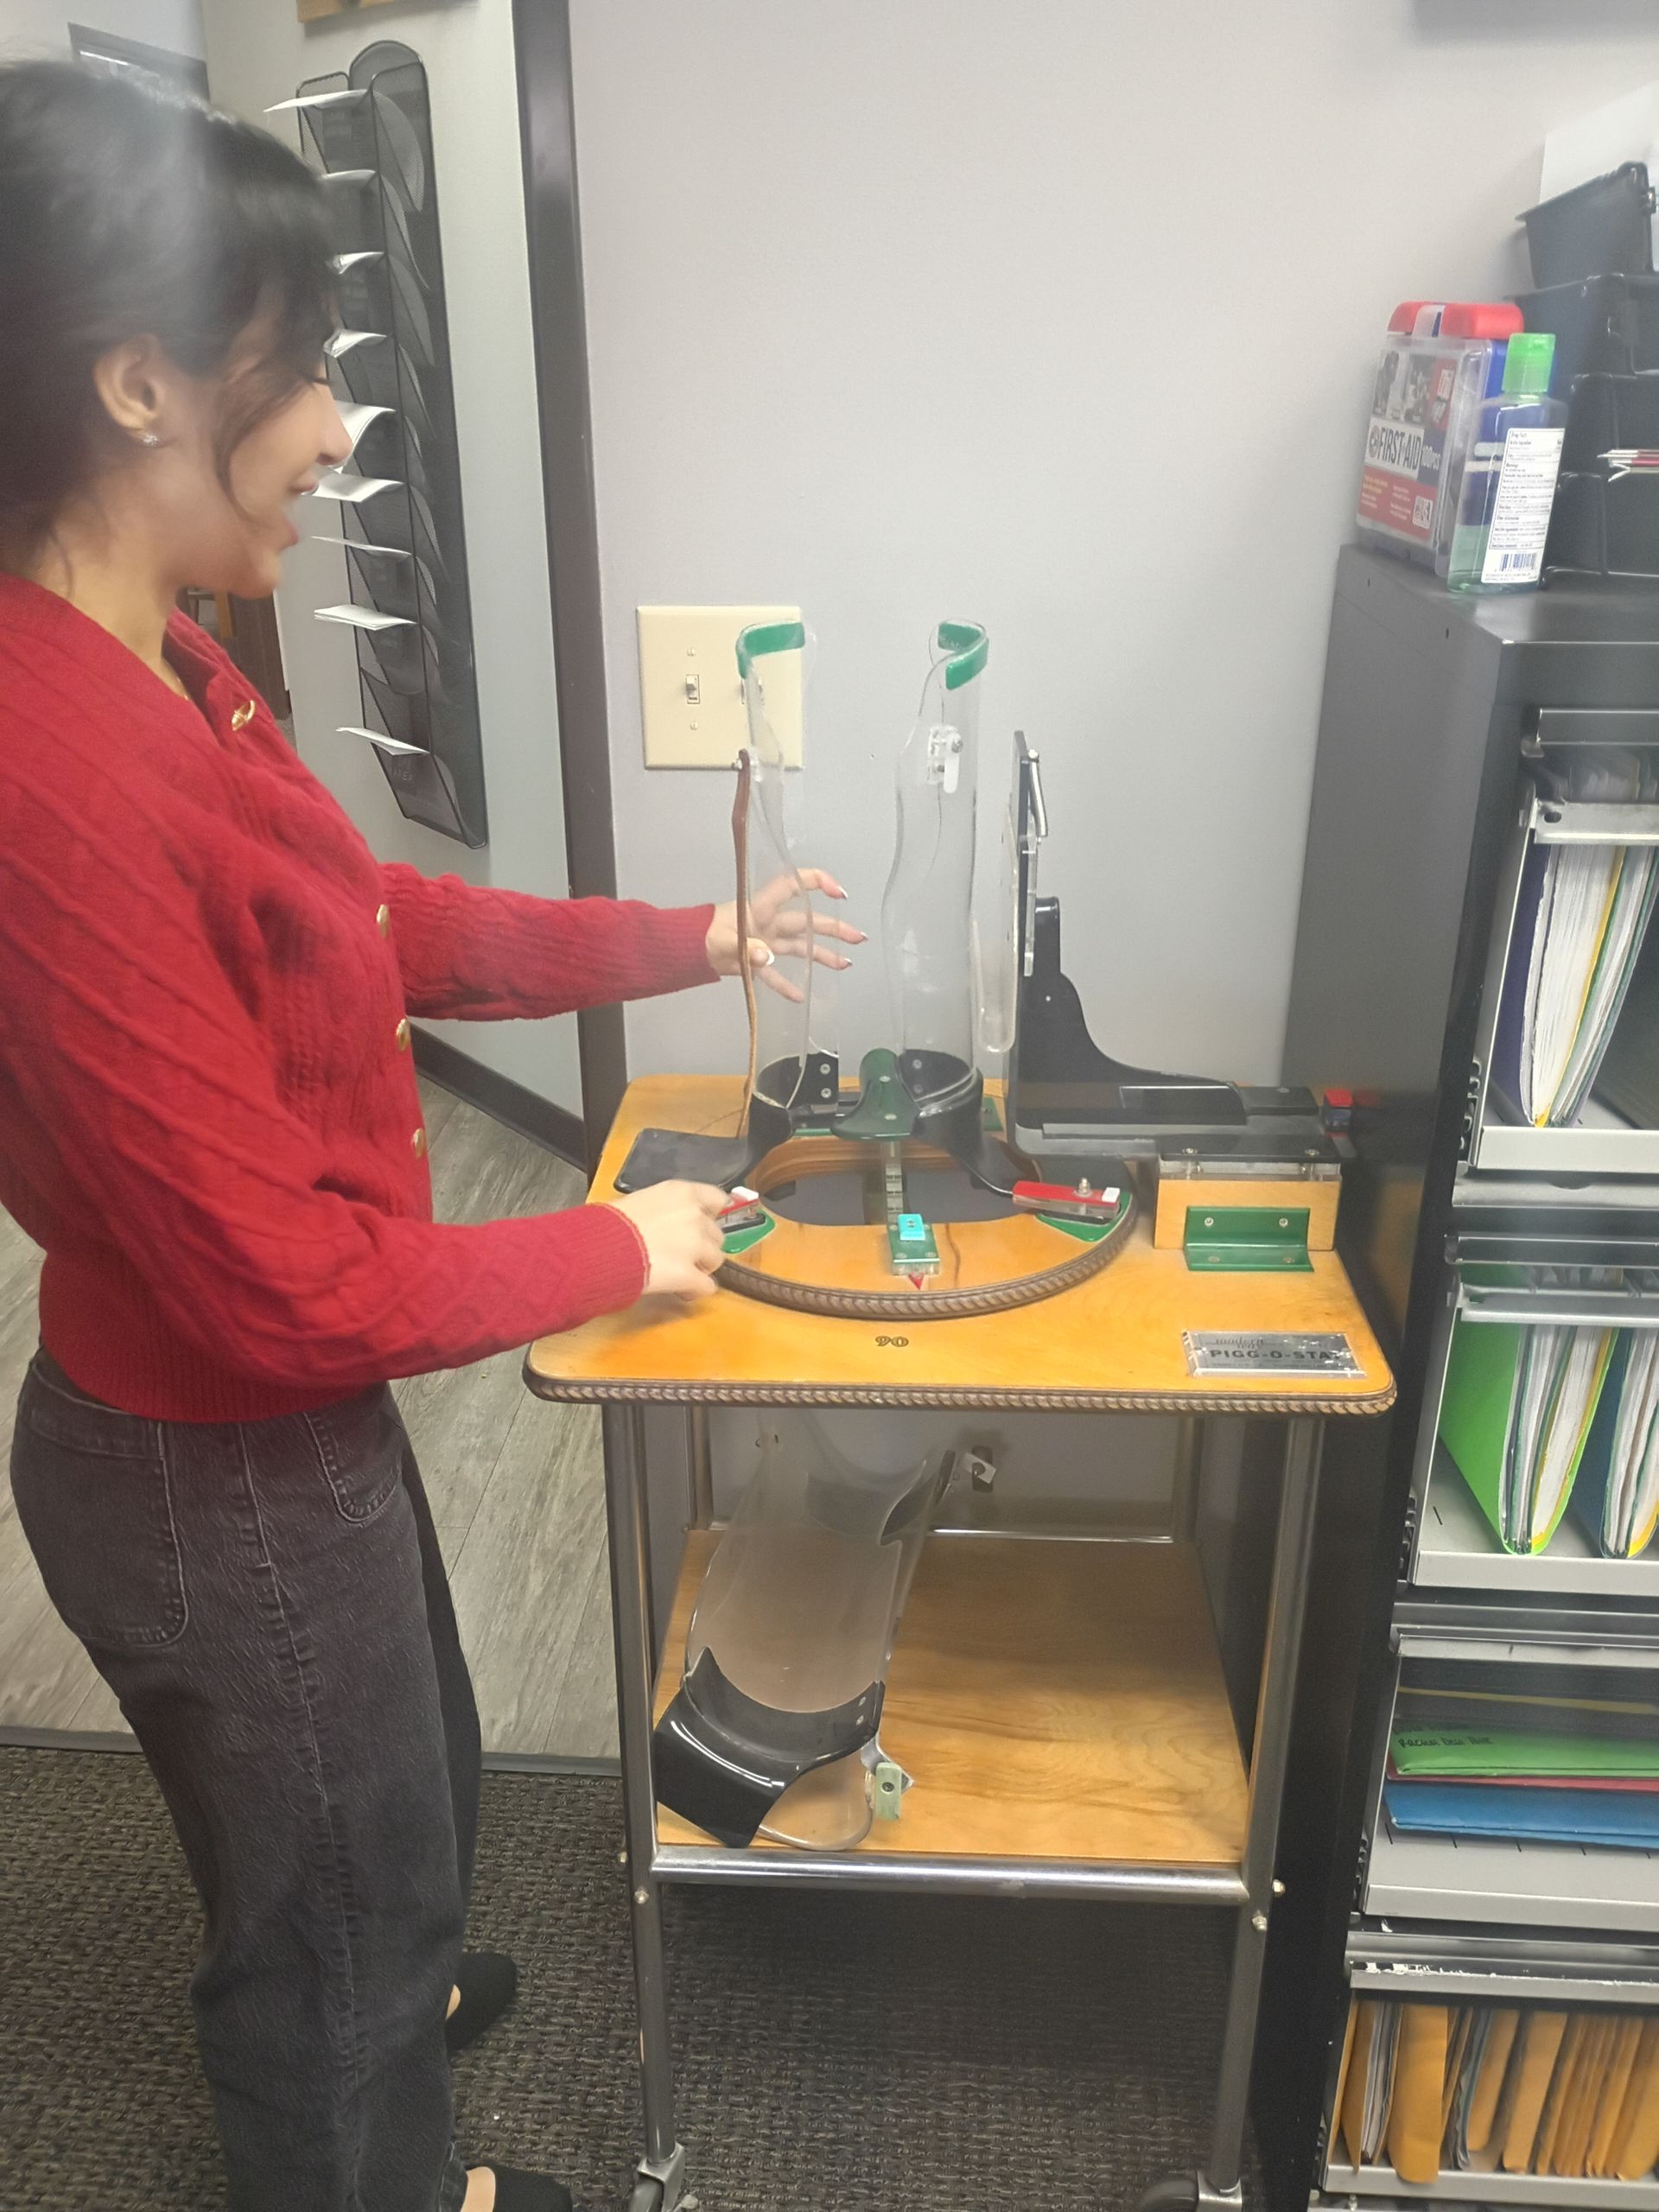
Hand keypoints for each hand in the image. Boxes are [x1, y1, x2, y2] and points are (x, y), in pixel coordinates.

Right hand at [609, 1181, 727, 1298]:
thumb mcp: (640, 1201)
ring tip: (679, 1272)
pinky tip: (681, 1290)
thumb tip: (667, 1220)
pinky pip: (707, 1286)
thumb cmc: (608, 1223)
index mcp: (682, 1193)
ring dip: (701, 1268)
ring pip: (716, 1260)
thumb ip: (665, 1208)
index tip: (701, 1225)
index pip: (717, 1200)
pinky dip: (695, 1290)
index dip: (710, 1215)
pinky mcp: (689, 1274)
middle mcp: (695, 1216)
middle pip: (716, 1234)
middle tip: (680, 1254)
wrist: (597, 1248)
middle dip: (702, 1246)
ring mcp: (694, 1246)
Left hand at [705, 868, 864, 1003]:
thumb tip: (768, 957)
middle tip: (858, 938)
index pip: (793, 886)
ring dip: (821, 955)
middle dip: (833, 928)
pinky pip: (776, 974)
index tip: (839, 894)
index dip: (816, 883)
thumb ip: (747, 947)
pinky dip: (787, 984)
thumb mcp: (724, 939)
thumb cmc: (703, 935)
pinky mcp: (755, 961)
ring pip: (799, 946)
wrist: (685, 951)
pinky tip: (802, 996)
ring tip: (846, 964)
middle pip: (806, 921)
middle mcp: (768, 921)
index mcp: (762, 907)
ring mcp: (764, 941)